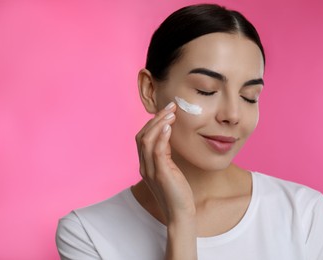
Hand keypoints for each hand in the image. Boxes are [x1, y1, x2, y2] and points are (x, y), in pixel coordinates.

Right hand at [135, 102, 195, 222]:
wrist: (180, 214)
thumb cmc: (177, 192)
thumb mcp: (169, 170)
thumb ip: (165, 155)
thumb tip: (169, 138)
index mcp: (145, 165)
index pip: (142, 138)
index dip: (152, 122)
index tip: (166, 111)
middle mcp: (144, 166)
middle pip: (142, 136)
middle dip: (155, 119)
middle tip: (170, 107)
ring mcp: (151, 170)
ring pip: (147, 140)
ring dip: (159, 123)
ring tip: (171, 113)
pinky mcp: (161, 174)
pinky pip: (157, 151)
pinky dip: (162, 136)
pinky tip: (169, 127)